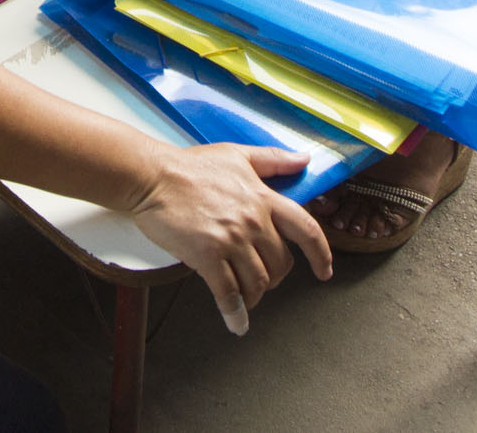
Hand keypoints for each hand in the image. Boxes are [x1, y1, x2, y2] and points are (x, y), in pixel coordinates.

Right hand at [130, 143, 331, 333]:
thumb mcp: (237, 155)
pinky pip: (229, 293)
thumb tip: (304, 160)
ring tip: (245, 297)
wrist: (152, 176)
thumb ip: (274, 160)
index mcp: (263, 198)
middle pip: (281, 264)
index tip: (324, 270)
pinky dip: (235, 312)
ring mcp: (231, 239)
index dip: (321, 254)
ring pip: (258, 282)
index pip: (306, 229)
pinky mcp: (208, 255)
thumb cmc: (190, 166)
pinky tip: (236, 322)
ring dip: (254, 295)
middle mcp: (253, 220)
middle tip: (261, 279)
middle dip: (274, 277)